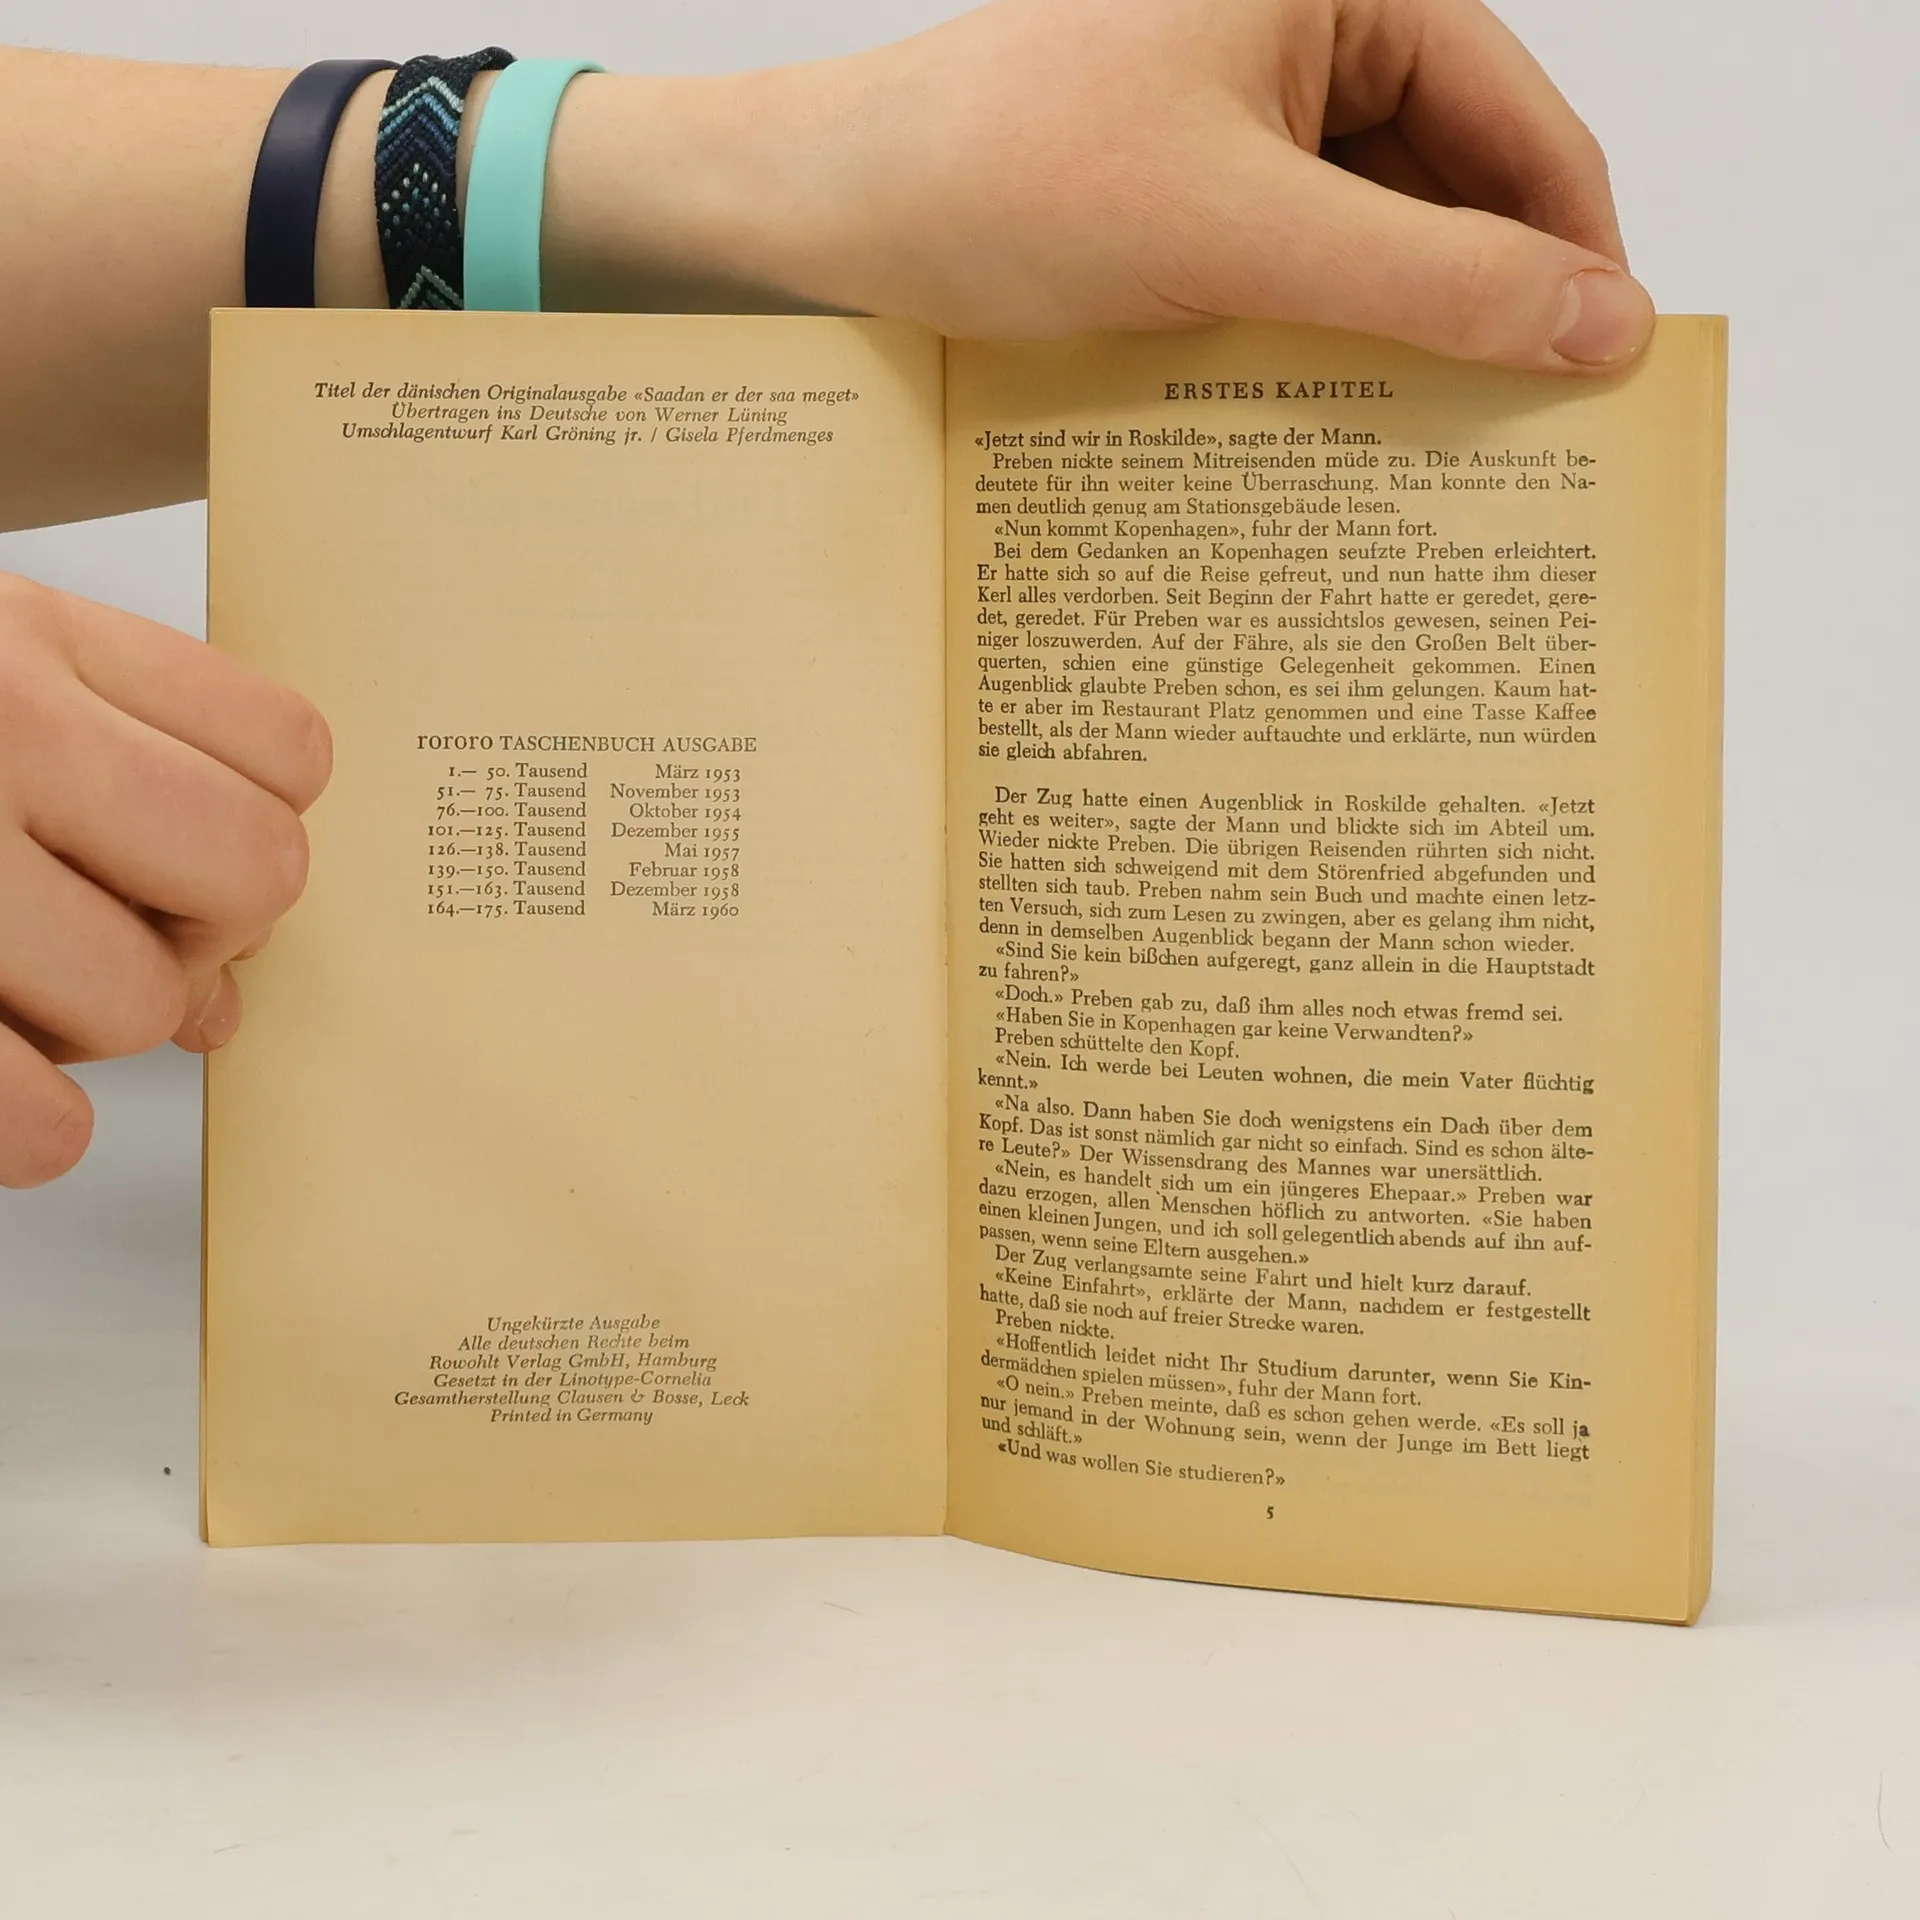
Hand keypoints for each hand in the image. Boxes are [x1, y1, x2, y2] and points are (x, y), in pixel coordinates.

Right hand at [0, 574, 329, 1185]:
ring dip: (94, 1019)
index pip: (288, 749)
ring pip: (149, 1001)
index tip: (194, 846)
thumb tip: (226, 999)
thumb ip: (114, 789)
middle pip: (258, 870)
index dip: (258, 818)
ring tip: (10, 978)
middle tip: (120, 927)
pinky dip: (33, 1122)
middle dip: (206, 927)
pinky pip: (40, 1118)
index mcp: (32, 640)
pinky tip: (2, 1075)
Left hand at [578, 0, 1649, 372]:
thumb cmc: (995, 179)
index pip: (1520, 121)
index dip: (1573, 252)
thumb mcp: (1237, 233)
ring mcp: (1241, 119)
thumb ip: (1428, 277)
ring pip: (1376, 237)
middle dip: (1483, 306)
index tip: (1606, 378)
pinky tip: (1331, 422)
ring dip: (1399, 339)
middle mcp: (1299, 38)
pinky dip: (1321, 342)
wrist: (827, 220)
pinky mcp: (1189, 194)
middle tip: (1522, 442)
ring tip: (1428, 450)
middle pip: (1456, 183)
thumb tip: (1599, 323)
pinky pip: (1297, 268)